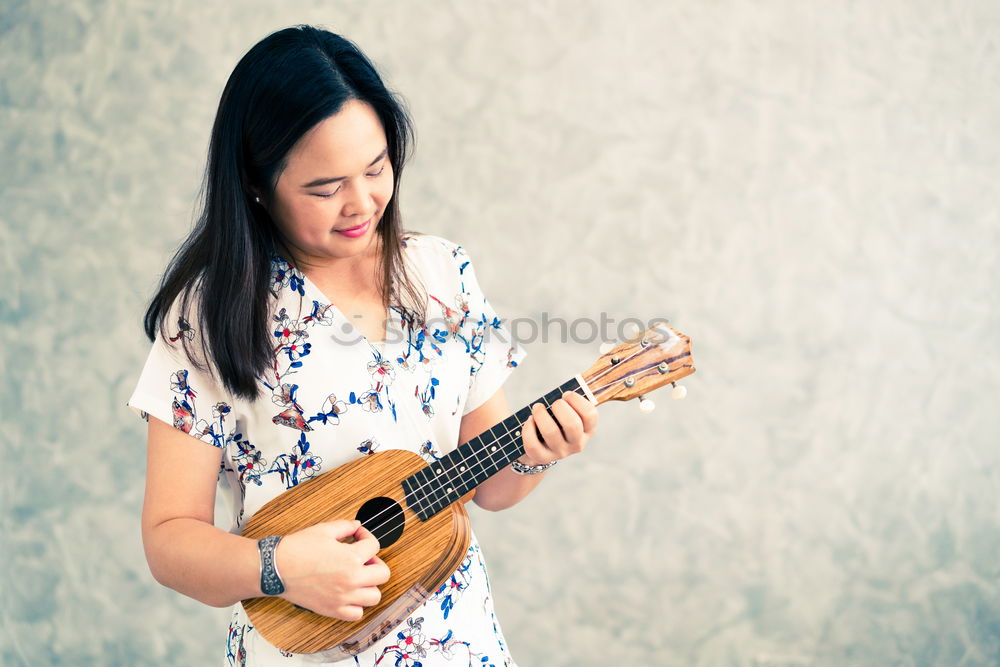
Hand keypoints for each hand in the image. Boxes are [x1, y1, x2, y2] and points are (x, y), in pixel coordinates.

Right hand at [274, 520, 389, 620]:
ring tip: (358, 577)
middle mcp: (351, 580)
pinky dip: (357, 606)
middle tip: (363, 558)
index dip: (366, 536)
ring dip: (370, 585)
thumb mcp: (324, 530)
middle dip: (375, 562)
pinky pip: (356, 614)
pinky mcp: (332, 610)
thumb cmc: (296, 549)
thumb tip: (357, 525)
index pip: (374, 546)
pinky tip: (348, 594)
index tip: (357, 535)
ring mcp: (343, 598)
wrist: (276, 568)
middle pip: (383, 574)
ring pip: (374, 597)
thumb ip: (345, 526)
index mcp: (351, 558)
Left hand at [520, 391, 598, 465]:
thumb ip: (570, 401)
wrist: (541, 447)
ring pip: (550, 432)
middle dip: (560, 407)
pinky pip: (533, 443)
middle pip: (572, 424)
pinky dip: (528, 428)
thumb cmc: (556, 422)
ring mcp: (560, 452)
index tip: (566, 394)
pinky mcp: (543, 458)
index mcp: (587, 431)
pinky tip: (529, 420)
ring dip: (541, 414)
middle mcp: (577, 443)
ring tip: (537, 407)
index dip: (577, 400)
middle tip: (554, 403)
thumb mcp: (568, 413)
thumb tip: (567, 388)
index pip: (590, 415)